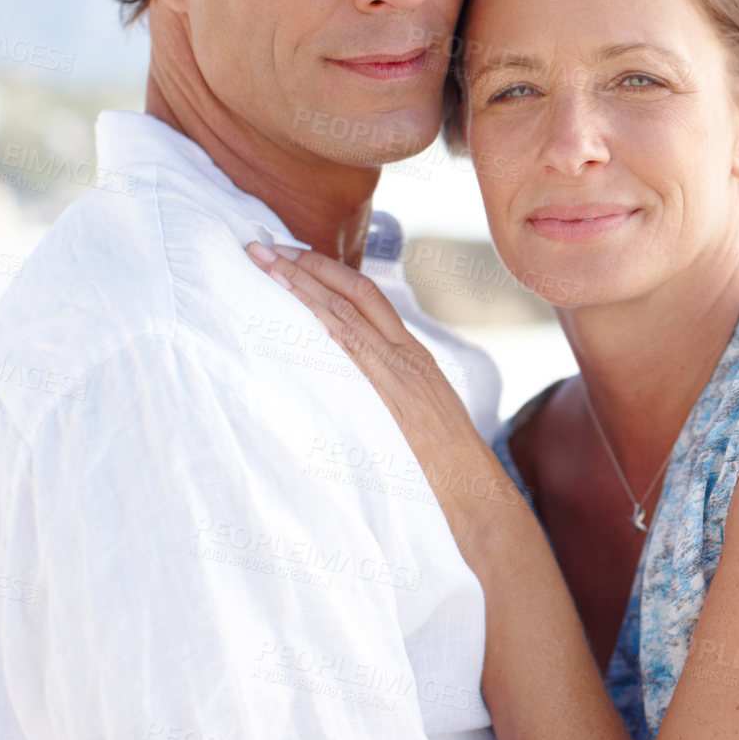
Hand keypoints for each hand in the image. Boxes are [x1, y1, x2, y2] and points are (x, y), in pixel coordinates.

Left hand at [245, 242, 522, 550]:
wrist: (477, 494)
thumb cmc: (445, 470)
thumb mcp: (413, 423)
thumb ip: (386, 399)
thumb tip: (349, 397)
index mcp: (413, 357)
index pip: (366, 298)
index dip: (326, 273)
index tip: (288, 257)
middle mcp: (410, 353)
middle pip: (355, 290)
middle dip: (306, 263)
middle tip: (261, 245)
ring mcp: (405, 368)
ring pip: (350, 308)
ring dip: (304, 281)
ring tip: (266, 260)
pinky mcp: (398, 389)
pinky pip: (357, 342)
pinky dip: (326, 314)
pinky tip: (300, 297)